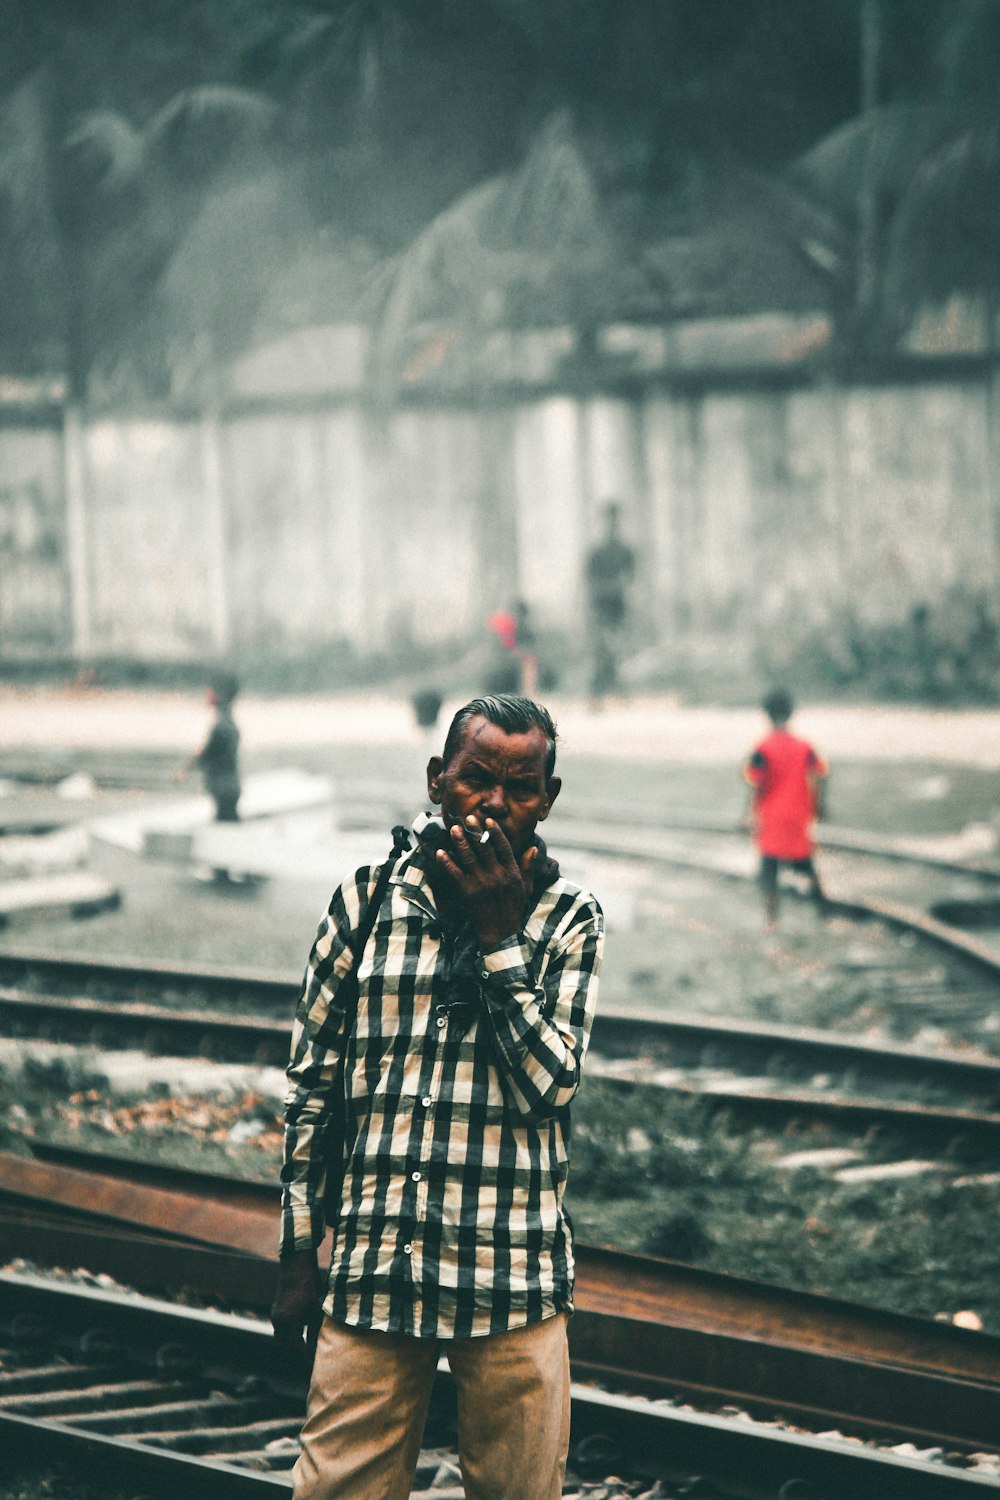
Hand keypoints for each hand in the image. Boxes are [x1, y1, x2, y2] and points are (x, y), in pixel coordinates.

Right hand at [271, 1249, 322, 1362]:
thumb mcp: (316, 1310)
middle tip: (311, 1352)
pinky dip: (289, 1331)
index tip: (316, 1361)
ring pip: (282, 1336)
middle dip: (297, 1350)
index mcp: (288, 1322)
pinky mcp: (276, 1309)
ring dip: (292, 1340)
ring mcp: (275, 1315)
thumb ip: (315, 1332)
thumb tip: (317, 1350)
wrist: (296, 1265)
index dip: (306, 1355)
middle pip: (286, 1345)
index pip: (296, 1347)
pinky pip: (281, 1327)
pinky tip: (302, 1327)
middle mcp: (278, 1321)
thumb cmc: (310, 1286)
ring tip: (308, 1340)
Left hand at [436, 817, 537, 947]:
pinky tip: (441, 852)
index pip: (503, 847)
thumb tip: (533, 847)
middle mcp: (497, 875)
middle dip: (475, 832)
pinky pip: (455, 874)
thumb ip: (528, 866)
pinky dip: (447, 862)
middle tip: (468, 818)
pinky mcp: (467, 893)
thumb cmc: (513, 909)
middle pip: (484, 848)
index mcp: (511, 872)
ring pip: (469, 857)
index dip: (495, 833)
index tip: (488, 821)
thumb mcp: (526, 887)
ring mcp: (481, 883)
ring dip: (460, 842)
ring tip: (454, 829)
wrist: (500, 933)